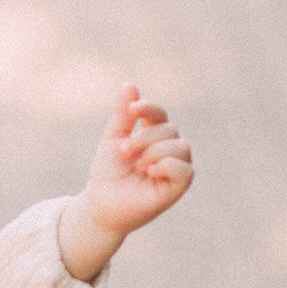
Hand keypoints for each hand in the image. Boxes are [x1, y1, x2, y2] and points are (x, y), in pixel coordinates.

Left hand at [83, 83, 193, 235]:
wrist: (101, 202)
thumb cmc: (107, 173)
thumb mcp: (113, 140)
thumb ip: (123, 115)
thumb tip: (129, 84)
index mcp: (153, 135)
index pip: (159, 114)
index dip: (149, 108)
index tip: (132, 110)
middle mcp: (168, 148)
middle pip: (169, 129)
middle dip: (144, 138)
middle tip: (124, 152)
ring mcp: (175, 167)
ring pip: (180, 146)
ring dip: (154, 152)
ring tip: (137, 166)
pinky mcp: (178, 186)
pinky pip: (185, 170)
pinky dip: (167, 166)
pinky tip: (149, 171)